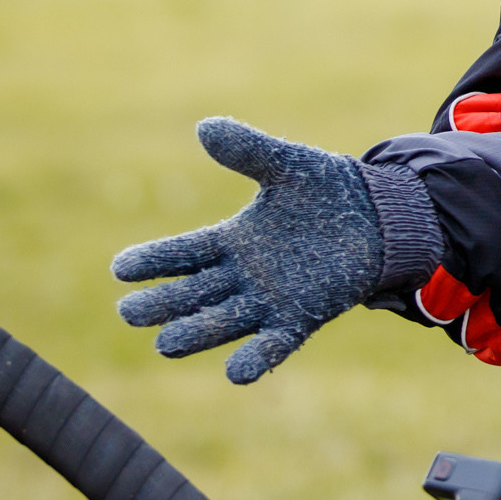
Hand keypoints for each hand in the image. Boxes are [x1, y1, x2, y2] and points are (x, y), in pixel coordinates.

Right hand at [112, 118, 394, 384]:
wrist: (381, 215)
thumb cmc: (330, 189)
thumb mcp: (286, 164)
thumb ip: (247, 150)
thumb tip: (204, 127)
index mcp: (234, 239)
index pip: (184, 253)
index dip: (152, 261)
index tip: (119, 268)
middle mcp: (244, 275)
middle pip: (193, 293)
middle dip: (162, 303)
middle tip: (129, 312)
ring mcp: (271, 299)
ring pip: (223, 321)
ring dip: (196, 333)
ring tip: (165, 343)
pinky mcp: (302, 316)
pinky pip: (274, 344)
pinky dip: (256, 359)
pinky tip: (236, 372)